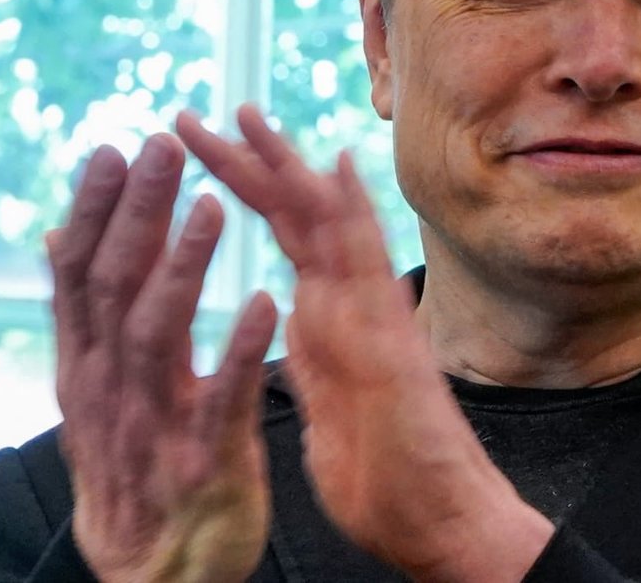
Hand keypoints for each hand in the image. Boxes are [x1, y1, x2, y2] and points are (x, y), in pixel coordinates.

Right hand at [49, 134, 278, 582]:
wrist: (150, 573)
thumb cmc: (132, 465)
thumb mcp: (94, 390)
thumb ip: (84, 315)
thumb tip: (59, 236)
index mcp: (91, 365)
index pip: (85, 273)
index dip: (97, 211)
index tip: (114, 149)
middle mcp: (112, 388)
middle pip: (116, 286)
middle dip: (138, 214)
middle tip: (160, 147)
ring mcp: (155, 423)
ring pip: (160, 333)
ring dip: (183, 266)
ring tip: (212, 206)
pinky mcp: (205, 460)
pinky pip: (221, 400)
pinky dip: (239, 350)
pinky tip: (265, 302)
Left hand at [179, 106, 554, 582]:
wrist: (445, 525)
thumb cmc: (391, 482)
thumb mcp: (327, 413)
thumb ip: (314, 364)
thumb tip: (294, 326)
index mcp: (330, 324)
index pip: (282, 239)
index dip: (241, 192)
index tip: (198, 151)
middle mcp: (353, 308)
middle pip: (296, 216)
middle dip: (246, 163)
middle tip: (195, 114)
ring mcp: (375, 320)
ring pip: (329, 224)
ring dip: (286, 167)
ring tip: (245, 115)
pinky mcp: (390, 344)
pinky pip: (368, 269)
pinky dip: (352, 214)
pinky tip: (336, 167)